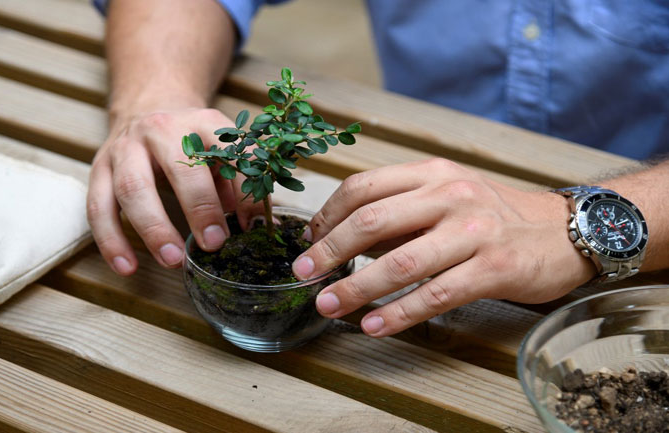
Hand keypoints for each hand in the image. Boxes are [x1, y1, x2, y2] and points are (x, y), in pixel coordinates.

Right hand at [87, 108, 256, 274]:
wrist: (145, 109)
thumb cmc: (190, 142)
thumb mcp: (219, 151)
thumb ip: (236, 182)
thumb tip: (253, 222)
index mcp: (201, 122)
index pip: (229, 152)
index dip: (243, 188)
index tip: (252, 224)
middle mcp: (161, 129)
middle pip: (178, 167)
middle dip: (199, 207)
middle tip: (213, 244)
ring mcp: (125, 148)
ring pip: (132, 188)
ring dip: (153, 228)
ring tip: (172, 260)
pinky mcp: (99, 168)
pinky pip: (99, 207)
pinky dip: (111, 240)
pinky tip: (126, 267)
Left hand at [291, 158, 595, 336]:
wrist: (563, 231)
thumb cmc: (493, 216)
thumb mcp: (445, 198)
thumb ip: (398, 214)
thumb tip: (341, 240)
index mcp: (432, 174)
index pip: (363, 188)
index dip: (328, 216)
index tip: (308, 241)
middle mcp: (450, 195)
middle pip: (372, 220)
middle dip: (329, 251)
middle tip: (303, 274)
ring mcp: (473, 231)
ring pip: (400, 262)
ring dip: (356, 288)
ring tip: (328, 305)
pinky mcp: (493, 268)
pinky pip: (435, 295)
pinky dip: (398, 314)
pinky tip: (374, 326)